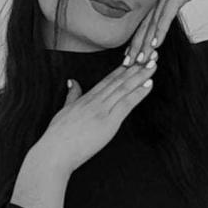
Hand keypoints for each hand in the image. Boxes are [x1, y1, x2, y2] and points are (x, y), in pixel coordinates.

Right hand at [39, 59, 158, 174]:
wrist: (54, 152)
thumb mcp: (63, 111)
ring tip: (152, 65)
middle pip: (118, 81)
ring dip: (140, 76)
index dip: (121, 69)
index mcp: (86, 99)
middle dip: (135, 68)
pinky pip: (126, 103)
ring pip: (124, 88)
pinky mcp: (108, 122)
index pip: (107, 80)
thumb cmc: (57, 137)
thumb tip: (72, 81)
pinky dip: (138, 93)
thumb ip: (72, 96)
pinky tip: (148, 84)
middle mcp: (95, 101)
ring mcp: (102, 110)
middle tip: (149, 56)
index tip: (133, 60)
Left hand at [124, 0, 207, 64]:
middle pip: (144, 26)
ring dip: (145, 45)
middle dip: (135, 46)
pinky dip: (159, 33)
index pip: (145, 22)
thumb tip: (173, 6)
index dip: (136, 39)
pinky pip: (165, 18)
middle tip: (127, 63)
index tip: (130, 54)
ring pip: (152, 25)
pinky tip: (154, 46)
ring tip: (138, 60)